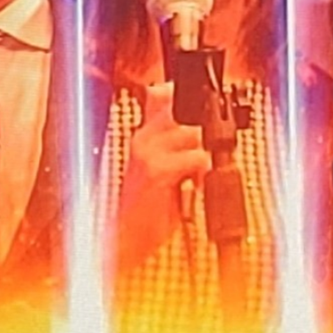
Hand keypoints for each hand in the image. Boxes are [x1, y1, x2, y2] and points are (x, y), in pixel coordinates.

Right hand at [115, 81, 209, 270]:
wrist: (128, 237)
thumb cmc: (148, 207)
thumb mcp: (158, 169)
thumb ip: (173, 145)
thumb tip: (198, 131)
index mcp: (143, 135)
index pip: (163, 95)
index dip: (185, 99)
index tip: (202, 115)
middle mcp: (142, 139)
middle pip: (184, 111)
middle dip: (203, 132)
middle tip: (203, 156)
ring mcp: (147, 153)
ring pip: (193, 133)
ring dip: (204, 154)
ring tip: (196, 176)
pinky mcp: (157, 171)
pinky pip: (196, 157)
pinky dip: (202, 172)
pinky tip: (194, 186)